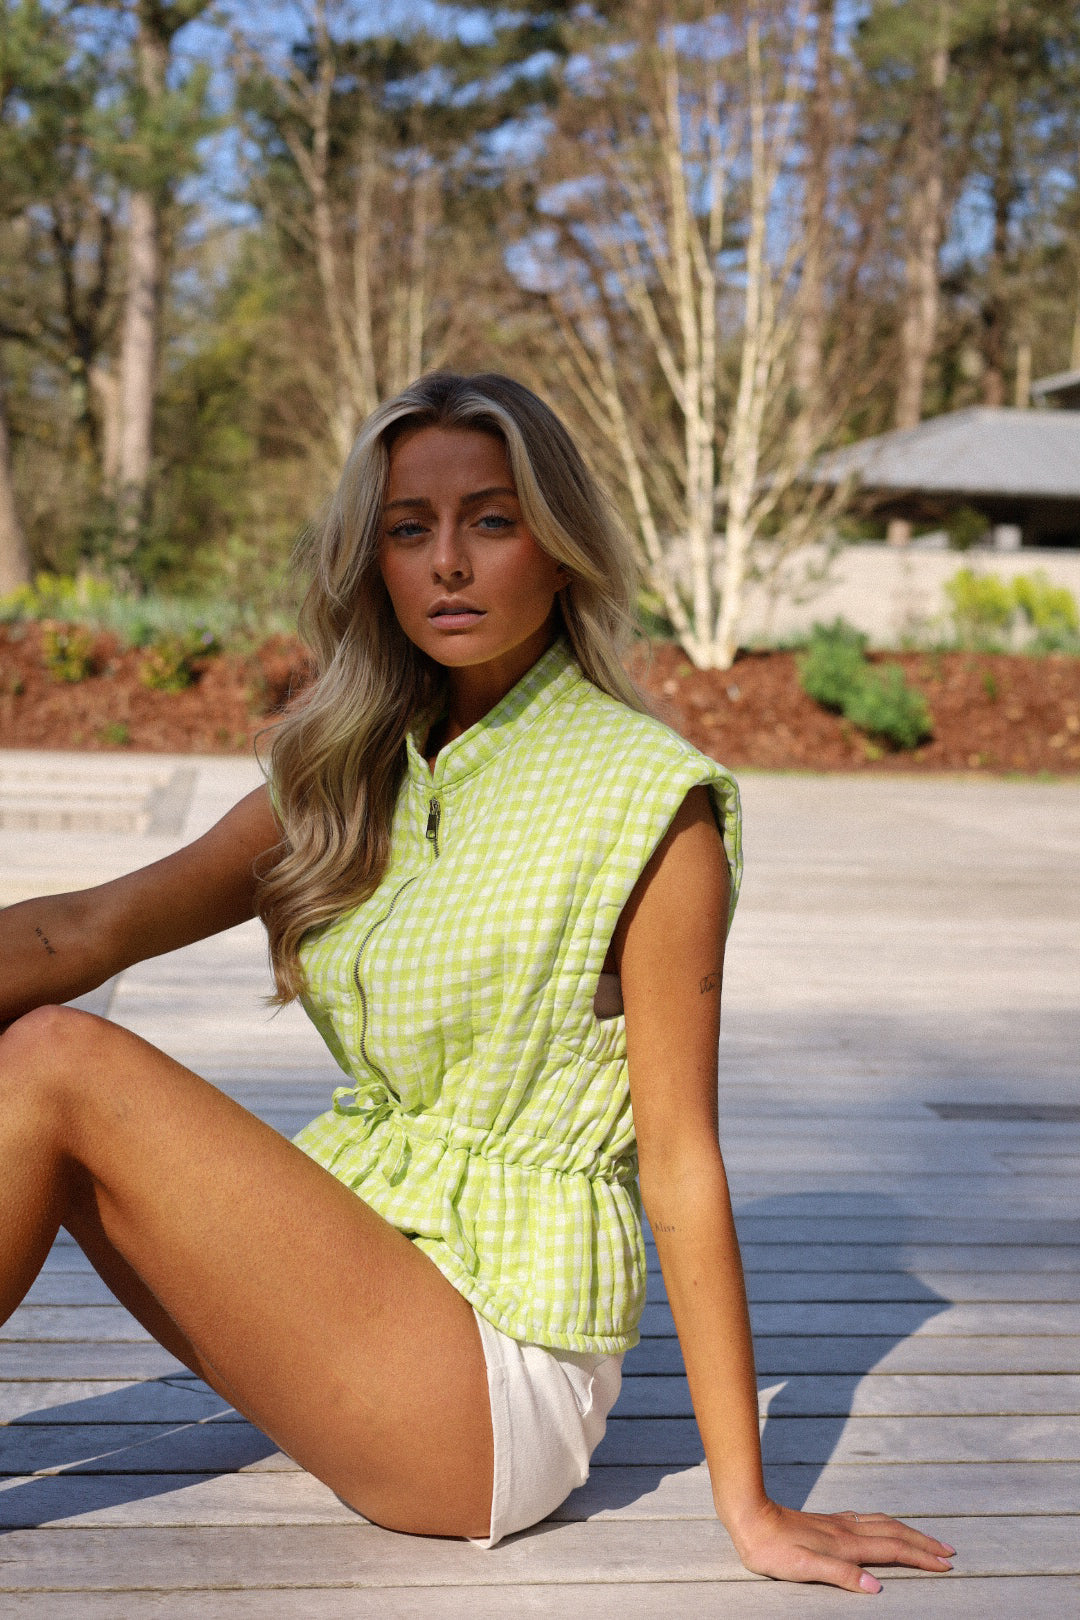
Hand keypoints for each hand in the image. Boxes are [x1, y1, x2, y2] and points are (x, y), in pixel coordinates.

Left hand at [726, 1498, 954, 1592]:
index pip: (893, 1550)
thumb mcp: (804, 1568)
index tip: (945, 1564)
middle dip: (923, 1542)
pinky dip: (887, 1525)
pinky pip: (868, 1521)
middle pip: (895, 1533)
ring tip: (926, 1539)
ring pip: (883, 1524)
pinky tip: (883, 1527)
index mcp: (846, 1545)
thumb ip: (841, 1575)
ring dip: (908, 1532)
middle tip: (948, 1551)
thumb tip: (877, 1587)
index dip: (920, 1557)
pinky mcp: (828, 1522)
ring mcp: (838, 1524)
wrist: (750, 1517)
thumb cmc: (773, 1549)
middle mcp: (847, 1531)